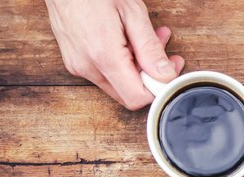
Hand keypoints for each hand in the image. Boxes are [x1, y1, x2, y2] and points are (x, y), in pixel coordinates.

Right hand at [45, 0, 184, 109]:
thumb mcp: (132, 12)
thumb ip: (150, 48)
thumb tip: (165, 75)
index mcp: (103, 56)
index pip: (136, 98)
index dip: (157, 89)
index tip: (169, 71)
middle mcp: (88, 67)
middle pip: (128, 95)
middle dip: (150, 77)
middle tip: (164, 53)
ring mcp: (79, 67)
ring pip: (118, 85)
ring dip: (137, 68)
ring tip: (144, 40)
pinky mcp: (75, 63)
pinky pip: (105, 75)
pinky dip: (121, 64)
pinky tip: (126, 43)